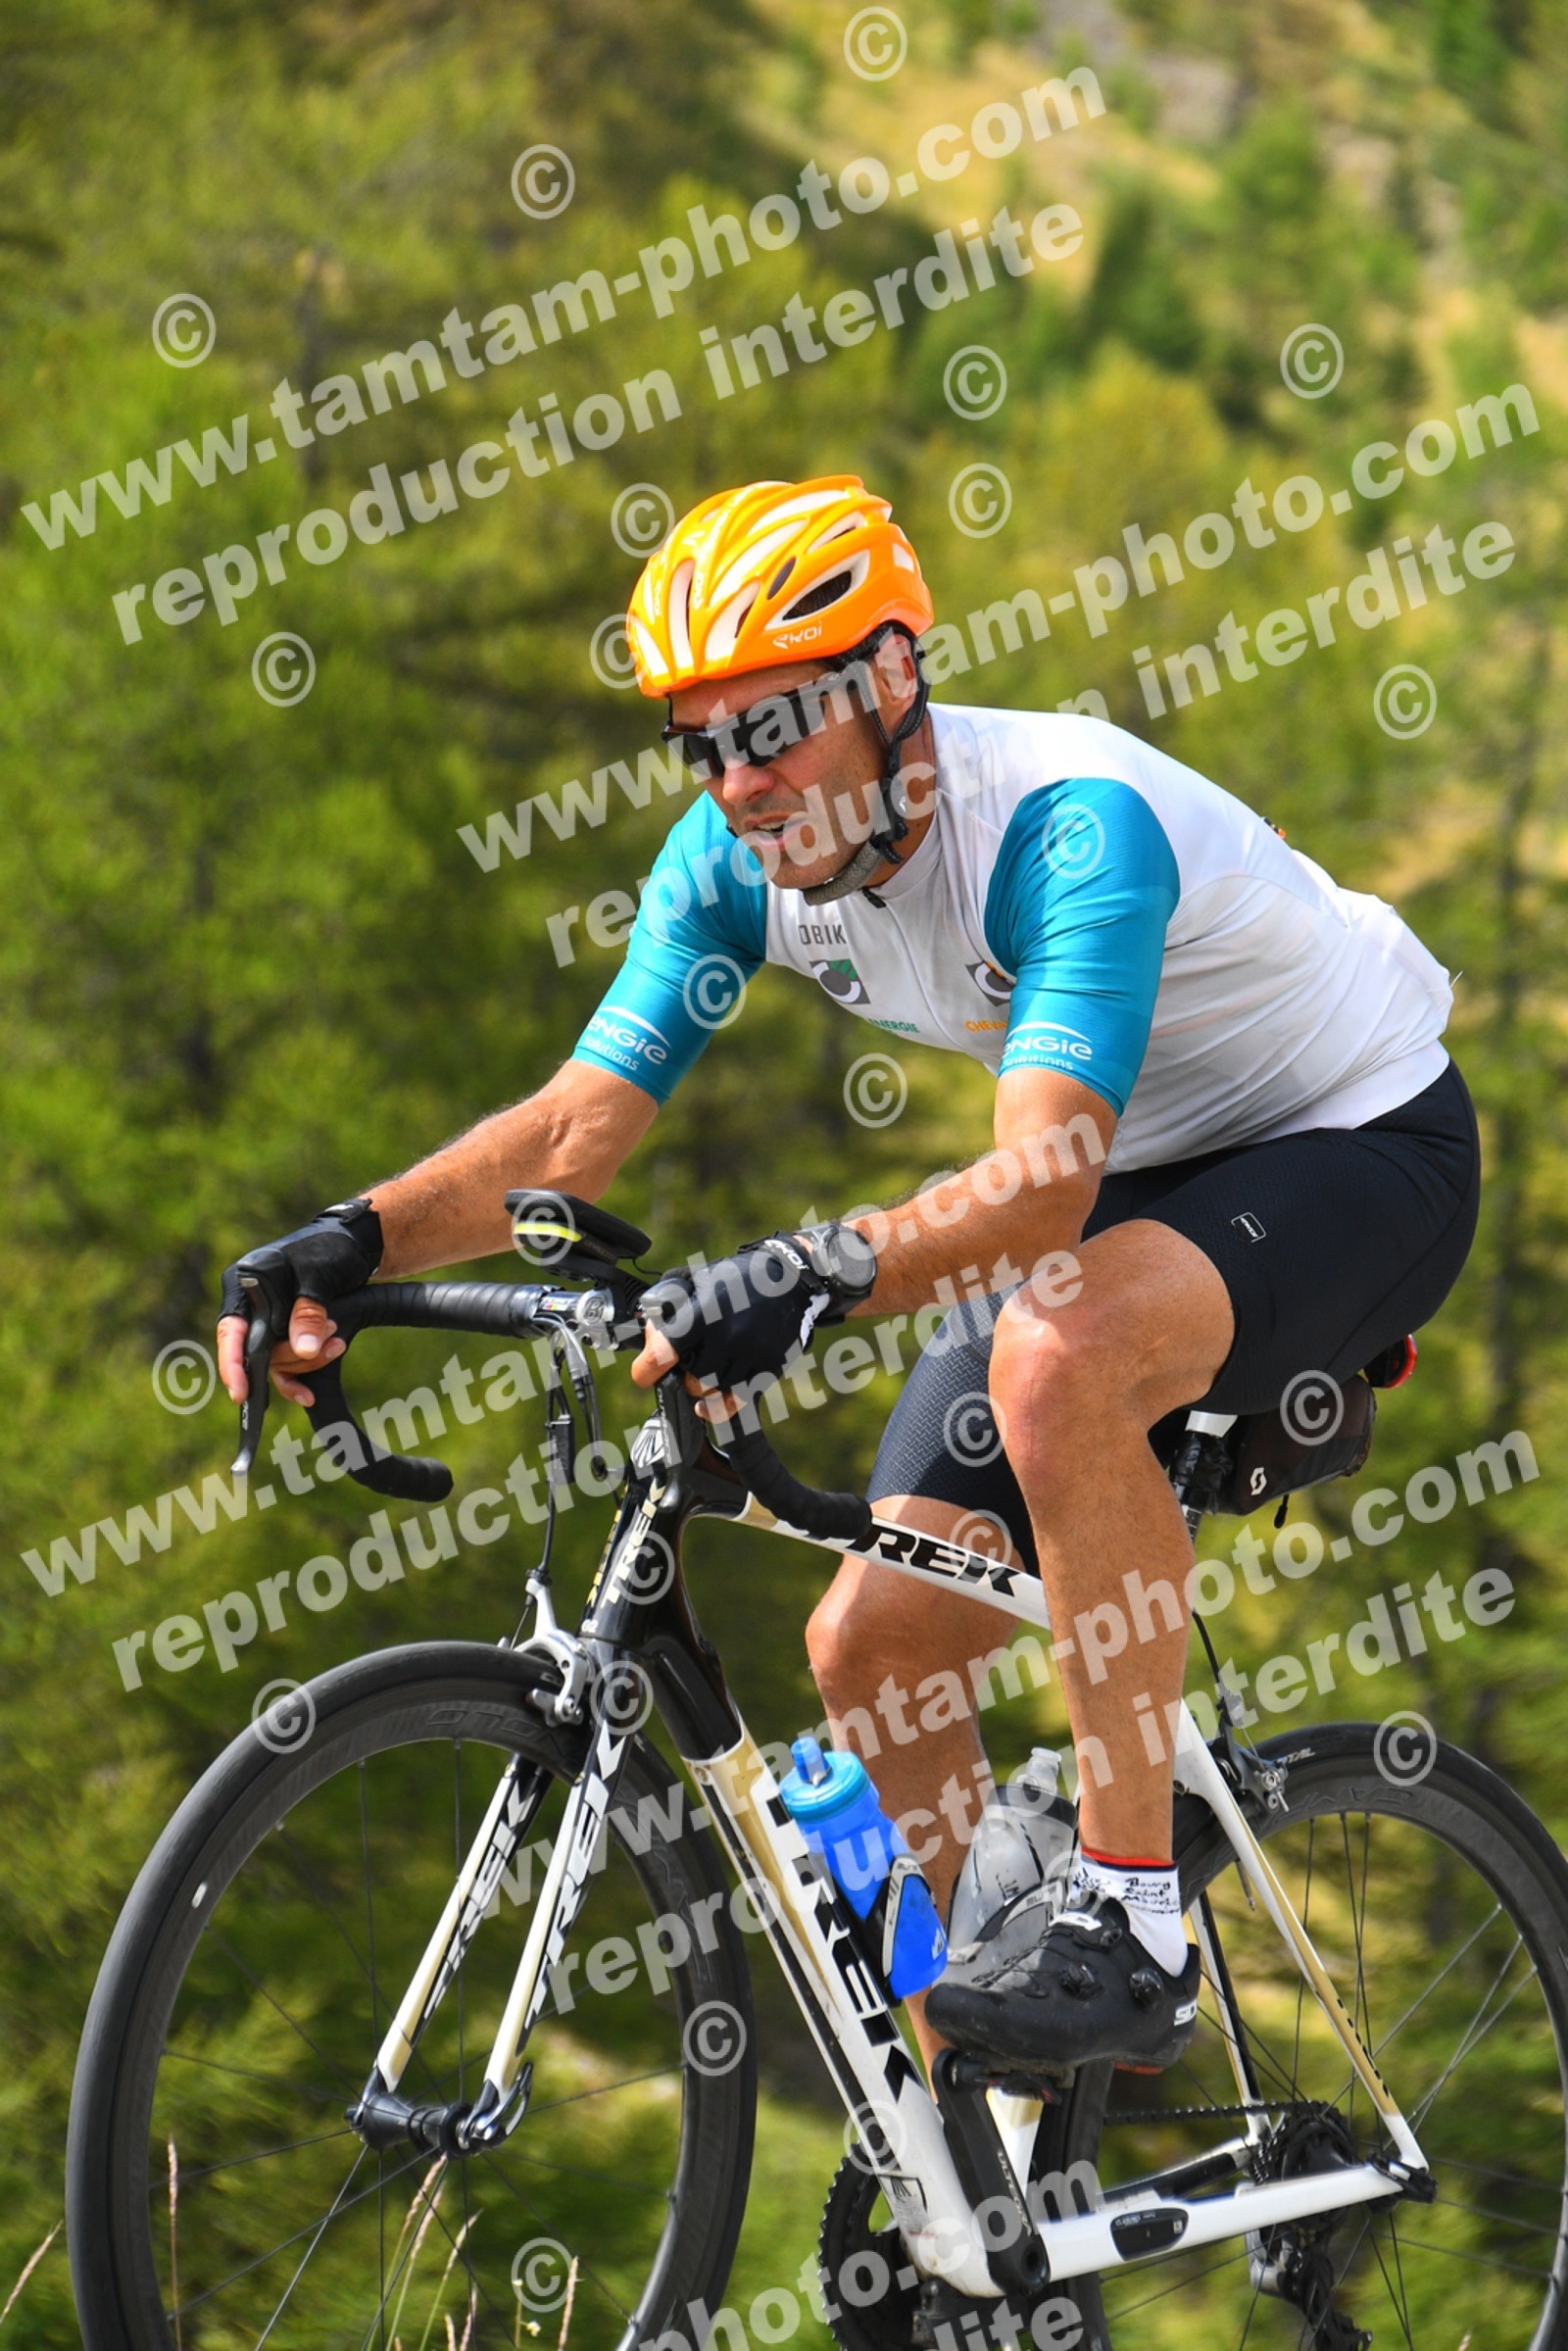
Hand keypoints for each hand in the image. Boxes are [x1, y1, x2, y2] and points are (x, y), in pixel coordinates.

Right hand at [217, 1201, 382, 1407]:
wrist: (356, 1245)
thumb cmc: (332, 1249)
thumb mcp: (320, 1276)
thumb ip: (308, 1312)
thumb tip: (303, 1350)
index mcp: (246, 1282)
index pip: (230, 1329)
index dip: (232, 1363)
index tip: (241, 1392)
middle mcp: (250, 1304)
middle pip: (257, 1350)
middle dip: (292, 1357)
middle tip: (331, 1343)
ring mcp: (268, 1321)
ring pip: (275, 1360)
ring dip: (306, 1361)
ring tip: (338, 1343)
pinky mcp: (286, 1333)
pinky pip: (284, 1366)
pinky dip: (298, 1378)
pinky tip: (309, 1394)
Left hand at [630, 1227, 865, 1406]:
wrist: (791, 1279)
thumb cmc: (739, 1278)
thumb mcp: (701, 1276)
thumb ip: (670, 1297)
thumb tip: (646, 1322)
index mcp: (706, 1311)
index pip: (665, 1351)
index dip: (646, 1369)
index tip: (643, 1375)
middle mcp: (729, 1335)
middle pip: (691, 1380)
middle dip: (681, 1377)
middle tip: (683, 1366)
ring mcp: (752, 1353)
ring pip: (714, 1392)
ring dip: (702, 1389)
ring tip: (701, 1375)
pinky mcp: (770, 1366)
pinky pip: (738, 1400)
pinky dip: (720, 1407)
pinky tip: (708, 1406)